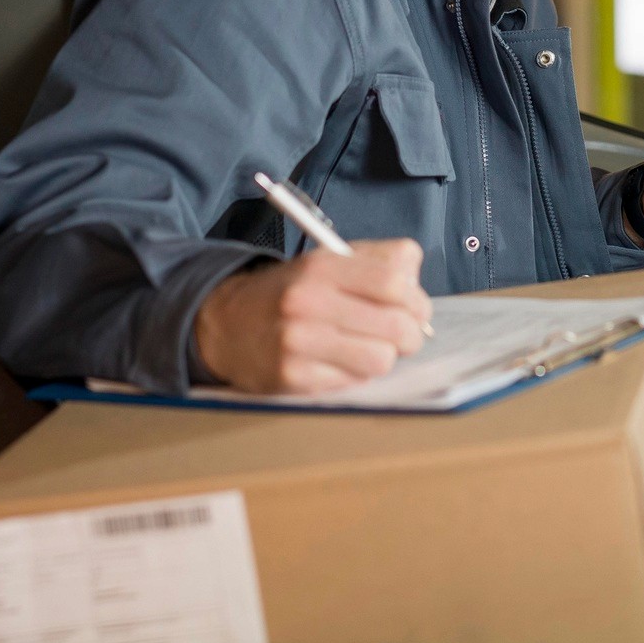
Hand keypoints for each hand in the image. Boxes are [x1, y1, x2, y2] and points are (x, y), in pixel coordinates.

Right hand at [192, 239, 431, 393]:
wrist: (226, 323)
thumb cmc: (291, 292)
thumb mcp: (328, 260)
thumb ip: (378, 260)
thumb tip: (417, 282)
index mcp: (321, 266)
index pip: (393, 282)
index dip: (416, 300)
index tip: (416, 309)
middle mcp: (307, 301)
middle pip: (395, 325)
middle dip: (410, 334)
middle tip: (402, 335)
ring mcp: (297, 343)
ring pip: (380, 360)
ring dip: (383, 357)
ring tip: (368, 349)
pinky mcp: (292, 378)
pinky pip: (353, 382)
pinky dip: (355, 374)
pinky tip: (339, 361)